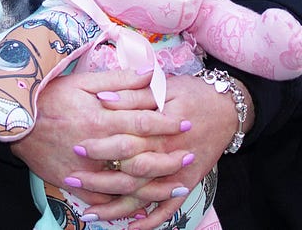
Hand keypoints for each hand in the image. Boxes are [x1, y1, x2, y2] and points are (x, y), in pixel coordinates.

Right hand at [11, 70, 186, 213]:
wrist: (13, 119)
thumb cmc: (49, 96)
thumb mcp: (82, 81)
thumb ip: (118, 80)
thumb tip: (148, 73)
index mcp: (99, 118)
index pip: (142, 122)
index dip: (167, 123)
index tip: (186, 122)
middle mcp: (94, 146)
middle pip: (140, 156)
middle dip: (167, 157)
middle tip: (189, 157)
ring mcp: (83, 168)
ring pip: (125, 184)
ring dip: (152, 187)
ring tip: (174, 187)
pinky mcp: (71, 182)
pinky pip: (99, 200)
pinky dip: (120, 207)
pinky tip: (139, 208)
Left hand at [74, 74, 239, 229]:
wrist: (229, 108)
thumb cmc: (192, 93)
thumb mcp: (164, 87)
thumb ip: (133, 95)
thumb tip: (102, 99)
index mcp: (161, 129)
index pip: (126, 142)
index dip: (100, 146)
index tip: (76, 147)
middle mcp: (169, 155)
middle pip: (130, 173)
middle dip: (99, 180)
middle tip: (72, 180)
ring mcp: (179, 173)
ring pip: (144, 196)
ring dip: (116, 208)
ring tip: (89, 213)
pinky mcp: (188, 182)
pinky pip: (169, 208)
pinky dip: (150, 220)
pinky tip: (130, 227)